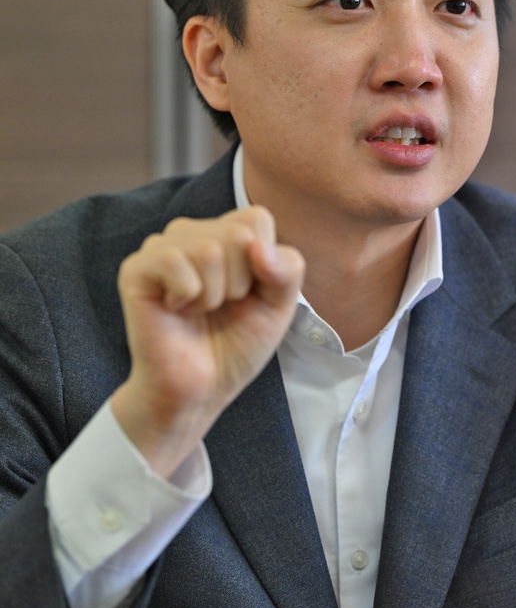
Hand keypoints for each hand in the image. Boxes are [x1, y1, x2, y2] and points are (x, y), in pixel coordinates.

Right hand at [111, 206, 303, 476]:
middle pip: (237, 234)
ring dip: (213, 296)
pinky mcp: (136, 269)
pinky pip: (174, 263)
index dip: (263, 264)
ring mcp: (162, 247)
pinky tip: (176, 310)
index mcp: (225, 233)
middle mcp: (192, 232)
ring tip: (198, 311)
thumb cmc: (235, 344)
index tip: (248, 293)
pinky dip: (187, 297)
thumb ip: (287, 269)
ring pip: (208, 250)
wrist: (200, 388)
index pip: (256, 219)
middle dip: (239, 284)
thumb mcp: (279, 305)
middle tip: (220, 307)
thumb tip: (258, 247)